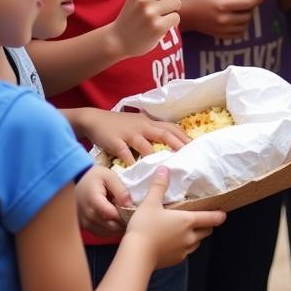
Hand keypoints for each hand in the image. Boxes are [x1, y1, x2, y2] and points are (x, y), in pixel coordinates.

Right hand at [74, 108, 189, 166]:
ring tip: (166, 166)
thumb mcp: (138, 124)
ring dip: (156, 155)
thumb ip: (151, 131)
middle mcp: (142, 126)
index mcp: (149, 122)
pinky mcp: (115, 141)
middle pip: (163, 133)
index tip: (195, 145)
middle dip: (176, 143)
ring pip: (145, 144)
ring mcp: (129, 133)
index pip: (170, 127)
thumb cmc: (119, 124)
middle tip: (188, 154)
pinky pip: (125, 152)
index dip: (183, 135)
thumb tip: (169, 141)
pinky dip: (131, 161)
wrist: (94, 119)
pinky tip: (137, 170)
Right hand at [75, 165, 132, 237]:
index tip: (133, 211)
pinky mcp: (84, 226)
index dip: (124, 215)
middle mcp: (87, 215)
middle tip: (131, 215)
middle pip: (109, 226)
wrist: (77, 180)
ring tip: (124, 218)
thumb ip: (121, 190)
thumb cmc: (95, 176)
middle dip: (123, 222)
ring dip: (117, 228)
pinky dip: (109, 230)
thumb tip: (131, 205)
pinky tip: (115, 221)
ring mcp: (84, 222)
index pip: (111, 215)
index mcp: (93, 200)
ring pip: (105, 232)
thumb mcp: (110, 176)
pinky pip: (99, 233)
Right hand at [109, 0, 184, 58]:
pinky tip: (162, 25)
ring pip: (177, 2)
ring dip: (173, 9)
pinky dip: (172, 21)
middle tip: (163, 5)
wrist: (118, 40)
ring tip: (161, 15)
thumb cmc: (131, 16)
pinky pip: (176, 17)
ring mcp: (150, 13)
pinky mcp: (157, 27)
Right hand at [125, 168, 226, 267]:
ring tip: (186, 230)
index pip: (212, 218)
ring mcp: (183, 251)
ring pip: (197, 243)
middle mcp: (190, 237)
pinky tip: (174, 243)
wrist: (136, 256)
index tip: (223, 213)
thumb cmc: (145, 227)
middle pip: (207, 231)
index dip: (219, 216)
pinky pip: (186, 253)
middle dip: (206, 225)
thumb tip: (164, 169)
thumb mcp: (150, 203)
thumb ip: (159, 186)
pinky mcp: (175, 261)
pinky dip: (184, 247)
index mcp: (188, 221)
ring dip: (195, 236)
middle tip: (201, 219)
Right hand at [180, 0, 267, 39]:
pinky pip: (239, 33)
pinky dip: (242, 25)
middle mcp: (224, 20)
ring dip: (247, 15)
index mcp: (222, 5)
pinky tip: (235, 17)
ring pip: (246, 24)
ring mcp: (223, 30)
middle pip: (248, 14)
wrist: (186, 14)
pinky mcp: (222, 36)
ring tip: (239, 7)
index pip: (248, 3)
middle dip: (251, 5)